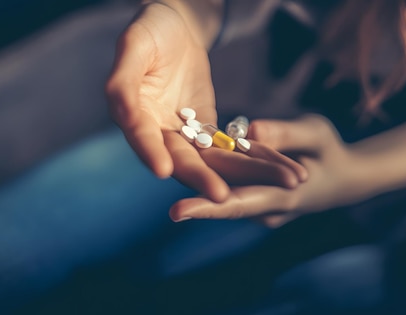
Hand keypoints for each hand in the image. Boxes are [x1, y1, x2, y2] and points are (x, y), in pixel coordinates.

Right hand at [106, 2, 304, 201]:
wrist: (178, 26)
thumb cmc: (151, 29)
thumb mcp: (134, 46)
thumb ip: (124, 80)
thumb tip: (121, 111)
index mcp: (134, 116)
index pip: (142, 137)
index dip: (151, 153)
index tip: (163, 171)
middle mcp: (160, 134)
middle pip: (185, 160)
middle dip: (204, 178)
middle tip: (223, 196)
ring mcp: (187, 136)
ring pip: (217, 160)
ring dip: (248, 172)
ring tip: (280, 183)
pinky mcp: (209, 131)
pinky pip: (234, 148)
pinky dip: (258, 157)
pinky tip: (283, 167)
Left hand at [169, 114, 369, 226]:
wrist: (341, 178)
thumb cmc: (331, 151)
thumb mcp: (316, 133)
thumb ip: (286, 134)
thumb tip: (250, 133)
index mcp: (284, 196)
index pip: (241, 203)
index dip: (209, 207)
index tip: (178, 212)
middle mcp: (267, 210)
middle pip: (227, 205)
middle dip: (199, 204)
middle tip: (174, 211)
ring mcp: (260, 209)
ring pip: (226, 194)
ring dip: (203, 183)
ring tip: (179, 162)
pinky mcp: (253, 200)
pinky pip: (230, 188)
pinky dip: (214, 175)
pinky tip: (194, 158)